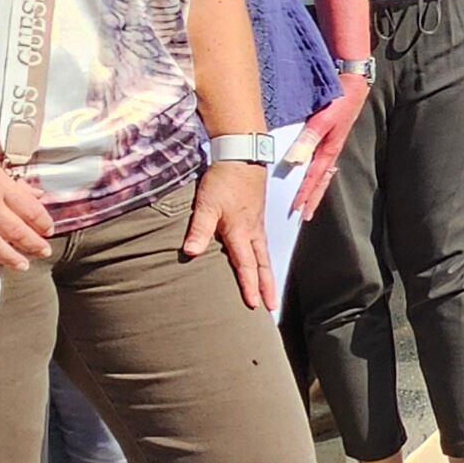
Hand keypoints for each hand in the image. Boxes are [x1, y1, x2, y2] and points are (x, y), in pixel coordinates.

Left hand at [185, 158, 275, 310]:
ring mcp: (256, 224)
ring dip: (268, 274)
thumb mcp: (206, 204)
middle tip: (272, 306)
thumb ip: (199, 229)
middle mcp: (252, 231)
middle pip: (263, 264)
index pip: (247, 265)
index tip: (255, 305)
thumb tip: (191, 252)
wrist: (240, 156)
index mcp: (240, 232)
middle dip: (268, 287)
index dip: (250, 286)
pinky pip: (262, 243)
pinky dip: (264, 257)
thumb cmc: (223, 180)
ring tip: (270, 290)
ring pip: (264, 255)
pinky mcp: (256, 216)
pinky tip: (261, 260)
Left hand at [293, 73, 368, 214]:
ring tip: (307, 199)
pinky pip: (322, 159)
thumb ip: (309, 139)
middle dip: (313, 198)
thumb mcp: (324, 119)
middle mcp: (331, 149)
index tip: (297, 210)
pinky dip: (317, 171)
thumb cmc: (341, 100)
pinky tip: (311, 171)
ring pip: (322, 171)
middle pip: (321, 180)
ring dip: (314, 186)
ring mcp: (332, 142)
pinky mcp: (331, 134)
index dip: (305, 194)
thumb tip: (295, 161)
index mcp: (330, 149)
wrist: (353, 83)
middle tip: (304, 215)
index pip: (314, 178)